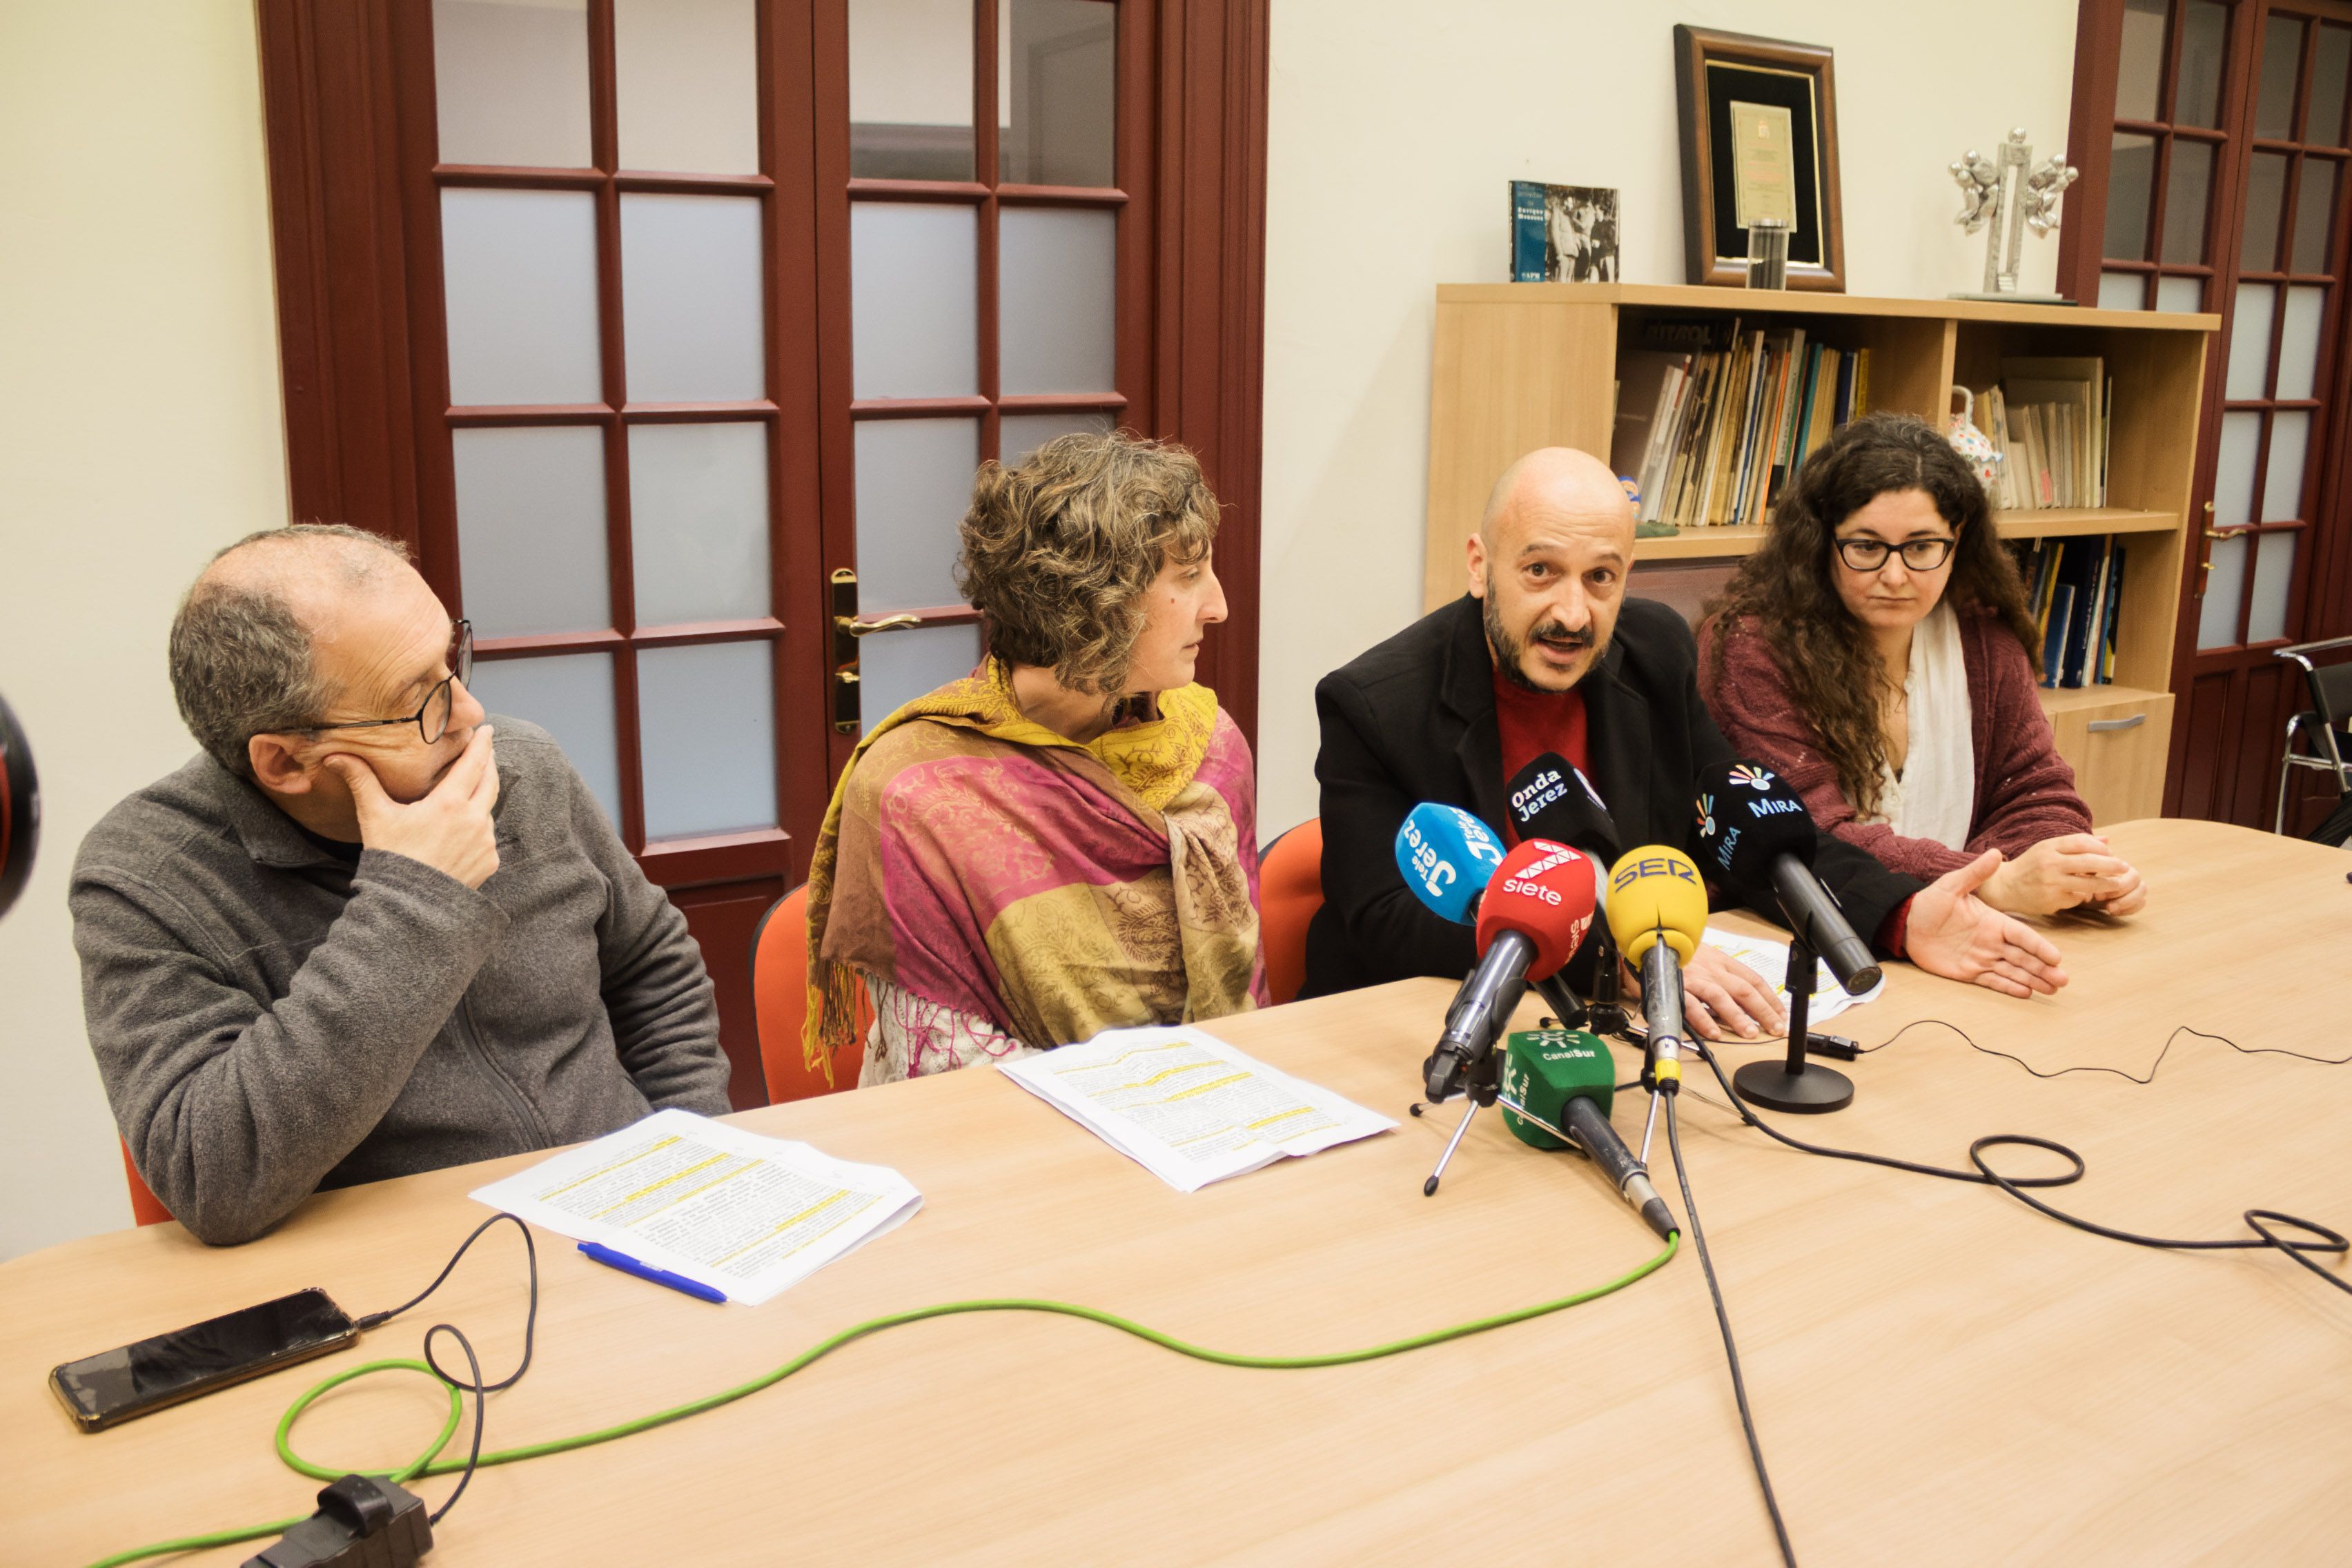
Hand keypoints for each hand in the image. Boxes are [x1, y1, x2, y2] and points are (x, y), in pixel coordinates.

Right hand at [323, 725, 500, 888]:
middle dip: (488, 763)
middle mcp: (475, 820)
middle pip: (490, 781)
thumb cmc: (392, 858)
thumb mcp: (375, 816)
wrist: (410, 906)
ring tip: (470, 790)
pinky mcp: (490, 861)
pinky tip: (464, 830)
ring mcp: (486, 842)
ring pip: (488, 810)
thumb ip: (361, 781)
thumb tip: (335, 756)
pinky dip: (479, 828)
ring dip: (481, 798)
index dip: (481, 744)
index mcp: (450, 803)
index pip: (473, 763)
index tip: (486, 730)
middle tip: (485, 749)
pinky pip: (488, 837)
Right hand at [1620, 942, 1787, 1040]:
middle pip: (1744, 990)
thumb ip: (1720, 975)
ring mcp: (1694, 978)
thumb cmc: (1673, 952)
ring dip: (1738, 1017)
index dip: (1770, 998)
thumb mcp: (1703, 957)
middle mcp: (1711, 969)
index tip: (1781, 1014)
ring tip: (1750, 1033)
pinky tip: (1714, 1033)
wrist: (1644, 941)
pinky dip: (1704, 1020)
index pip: (1753, 979)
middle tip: (1776, 1028)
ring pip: (1721, 997)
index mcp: (1720, 961)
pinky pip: (1691, 1005)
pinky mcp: (1675, 987)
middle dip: (1763, 1011)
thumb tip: (1740, 998)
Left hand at [1905, 849, 2066, 997]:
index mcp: (1993, 921)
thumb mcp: (1951, 885)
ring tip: (2053, 989)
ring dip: (2033, 980)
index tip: (2057, 957)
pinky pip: (1993, 981)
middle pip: (2024, 957)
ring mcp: (1982, 957)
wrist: (1907, 923)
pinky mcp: (1969, 972)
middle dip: (2044, 968)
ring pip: (2013, 971)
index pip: (2022, 935)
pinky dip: (2009, 987)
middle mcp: (1992, 941)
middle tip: (2063, 980)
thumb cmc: (1930, 902)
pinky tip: (2026, 993)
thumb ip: (1975, 873)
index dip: (2039, 946)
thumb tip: (1995, 852)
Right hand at [1979, 834, 2135, 915]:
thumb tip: (2106, 840)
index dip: (2101, 849)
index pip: (2082, 842)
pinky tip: (2084, 895)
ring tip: (2116, 885)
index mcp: (2049, 847)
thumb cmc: (2030, 865)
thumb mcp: (2048, 849)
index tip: (2112, 855)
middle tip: (2125, 868)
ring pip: (2088, 884)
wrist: (2004, 887)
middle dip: (2111, 866)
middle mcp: (2050, 864)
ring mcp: (2051, 883)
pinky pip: (2076, 898)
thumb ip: (2075, 844)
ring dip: (2106, 885)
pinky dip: (2084, 897)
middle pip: (2089, 862)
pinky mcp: (2051, 900)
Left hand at [2084, 839, 2147, 914]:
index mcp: (2115, 864)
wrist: (2076, 891)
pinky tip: (2113, 912)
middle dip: (2120, 890)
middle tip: (2099, 898)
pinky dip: (2130, 909)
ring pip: (2143, 891)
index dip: (2112, 879)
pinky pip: (2141, 903)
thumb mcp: (2078, 867)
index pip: (2124, 868)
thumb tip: (2106, 838)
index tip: (2095, 889)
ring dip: (2127, 901)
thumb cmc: (2077, 876)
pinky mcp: (2132, 900)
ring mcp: (2132, 887)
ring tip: (2109, 908)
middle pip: (2137, 879)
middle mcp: (2126, 873)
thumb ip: (2088, 856)